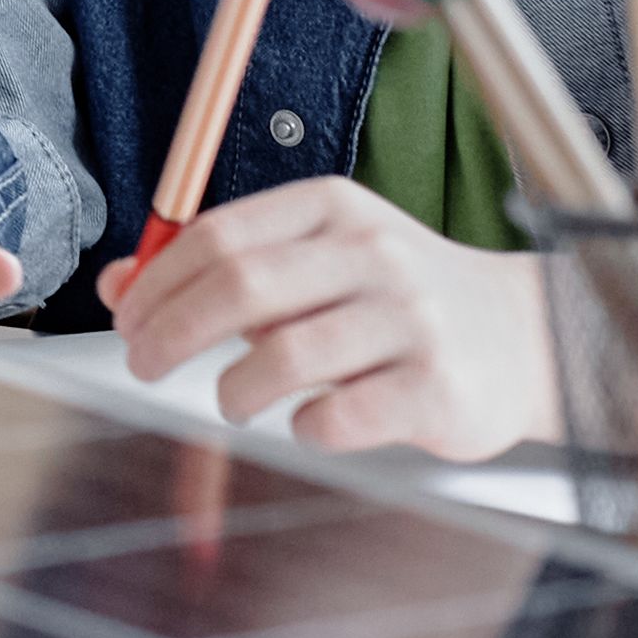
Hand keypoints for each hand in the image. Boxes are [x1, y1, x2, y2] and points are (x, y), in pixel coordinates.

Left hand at [96, 180, 559, 459]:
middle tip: (143, 365)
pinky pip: (340, 415)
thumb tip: (118, 285)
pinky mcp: (437, 389)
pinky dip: (303, 427)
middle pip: (240, 286)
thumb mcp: (311, 261)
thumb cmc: (391, 300)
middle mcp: (374, 255)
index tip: (126, 320)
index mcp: (333, 210)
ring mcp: (411, 321)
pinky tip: (304, 422)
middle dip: (171, 332)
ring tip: (232, 400)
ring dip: (233, 388)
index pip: (218, 235)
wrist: (519, 337)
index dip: (156, 283)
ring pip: (284, 355)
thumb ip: (219, 269)